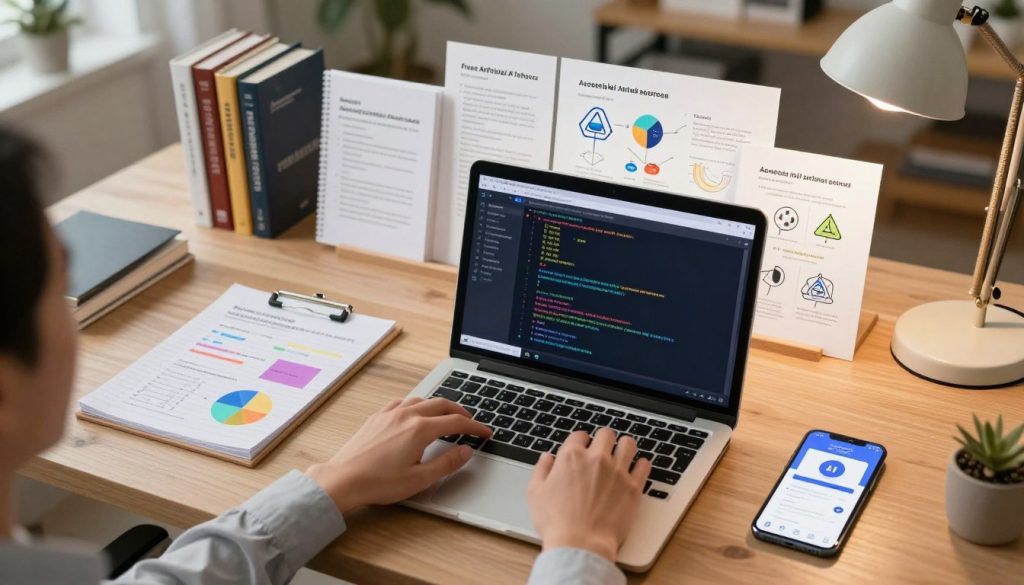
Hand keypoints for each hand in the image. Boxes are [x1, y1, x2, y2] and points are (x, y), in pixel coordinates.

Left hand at [306, 397, 490, 514]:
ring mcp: (390, 414)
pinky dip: (417, 404)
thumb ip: (447, 463)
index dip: (474, 427)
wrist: (344, 479)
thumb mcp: (420, 478)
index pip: (456, 422)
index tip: (484, 432)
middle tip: (470, 421)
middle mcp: (406, 415)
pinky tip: (415, 412)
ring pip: (422, 399)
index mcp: (420, 429)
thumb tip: (466, 451)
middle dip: (460, 411)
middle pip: (441, 404)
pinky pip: (402, 402)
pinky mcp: (377, 417)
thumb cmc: (378, 482)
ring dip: (438, 405)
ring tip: (446, 415)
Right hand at [527, 428, 650, 561]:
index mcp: (571, 457)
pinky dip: (641, 465)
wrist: (580, 543)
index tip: (582, 448)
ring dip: (625, 447)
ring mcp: (617, 471)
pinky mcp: (633, 487)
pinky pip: (644, 465)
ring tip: (622, 454)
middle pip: (606, 434)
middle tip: (603, 449)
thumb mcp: (535, 494)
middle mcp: (596, 459)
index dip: (580, 441)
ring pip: (628, 444)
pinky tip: (637, 469)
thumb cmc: (557, 522)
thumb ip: (541, 470)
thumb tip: (546, 458)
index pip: (579, 435)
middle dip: (604, 440)